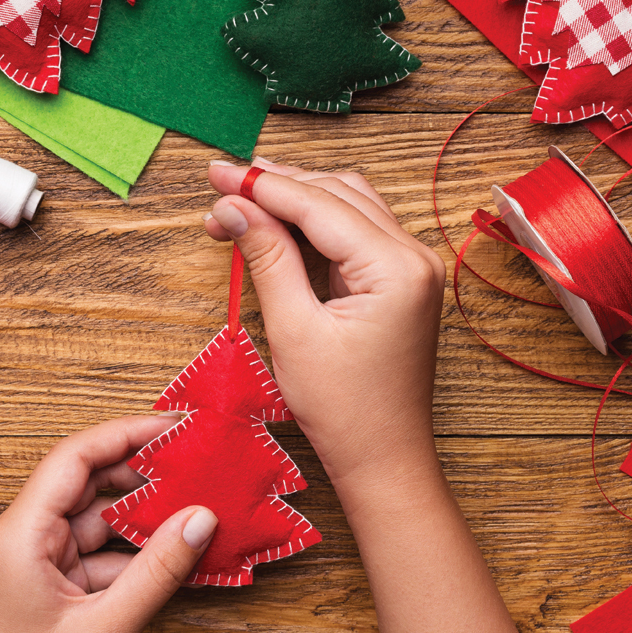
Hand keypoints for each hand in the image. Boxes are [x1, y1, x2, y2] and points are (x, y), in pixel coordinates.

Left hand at [0, 415, 217, 632]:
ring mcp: (32, 561)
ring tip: (192, 507)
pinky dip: (132, 554)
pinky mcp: (45, 585)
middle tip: (193, 462)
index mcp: (19, 534)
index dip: (127, 433)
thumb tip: (199, 519)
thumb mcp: (103, 629)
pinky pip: (95, 554)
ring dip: (141, 518)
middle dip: (141, 473)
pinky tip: (170, 555)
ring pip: (95, 520)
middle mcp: (21, 537)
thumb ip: (157, 572)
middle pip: (87, 483)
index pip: (76, 457)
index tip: (174, 424)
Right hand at [204, 158, 445, 489]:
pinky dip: (313, 225)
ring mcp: (411, 267)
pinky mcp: (400, 281)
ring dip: (295, 200)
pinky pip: (354, 233)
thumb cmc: (344, 410)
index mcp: (397, 268)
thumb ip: (267, 258)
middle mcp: (414, 256)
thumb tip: (234, 207)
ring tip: (240, 204)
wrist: (383, 459)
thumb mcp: (294, 330)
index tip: (217, 173)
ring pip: (347, 205)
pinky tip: (275, 225)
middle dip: (277, 188)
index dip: (263, 186)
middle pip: (338, 193)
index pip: (321, 204)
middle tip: (220, 190)